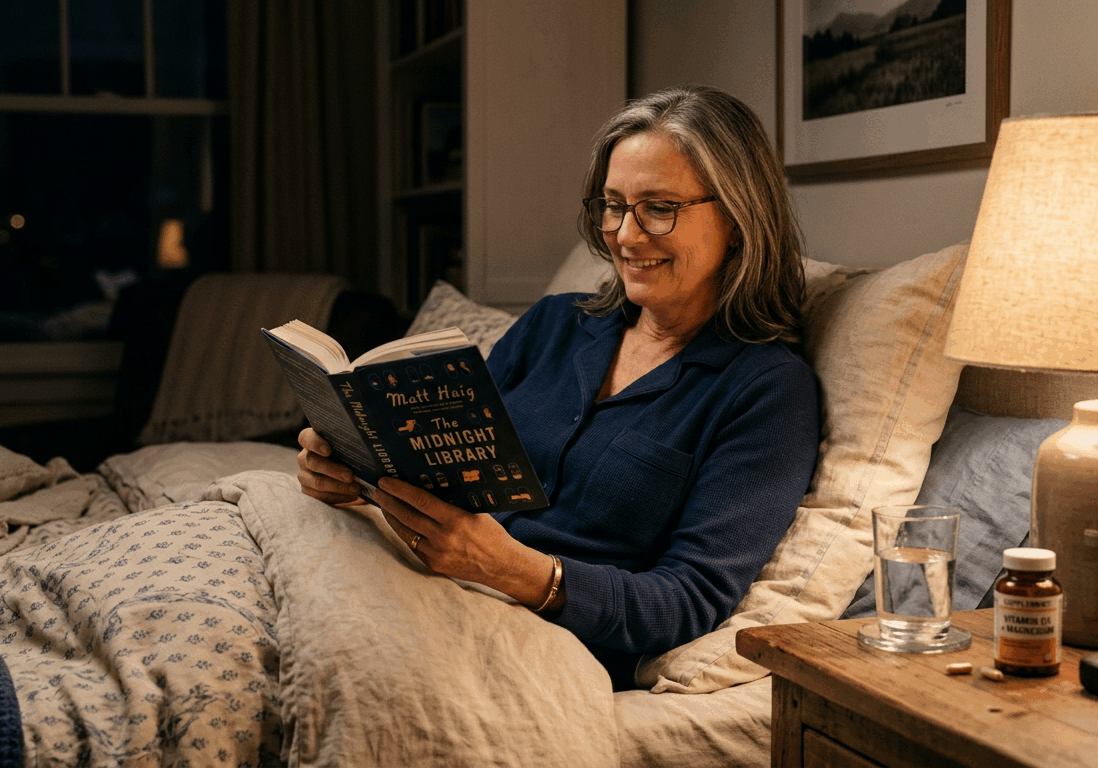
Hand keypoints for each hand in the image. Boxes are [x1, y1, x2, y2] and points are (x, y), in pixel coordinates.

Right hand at [296, 427, 363, 505]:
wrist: (349, 473)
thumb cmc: (351, 454)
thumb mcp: (351, 445)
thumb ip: (353, 440)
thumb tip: (370, 439)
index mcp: (312, 440)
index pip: (306, 437)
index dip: (315, 443)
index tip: (328, 451)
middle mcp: (304, 457)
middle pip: (313, 461)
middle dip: (333, 470)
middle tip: (350, 476)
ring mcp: (304, 474)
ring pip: (317, 482)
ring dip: (338, 487)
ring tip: (357, 489)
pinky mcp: (308, 490)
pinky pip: (319, 496)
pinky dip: (337, 497)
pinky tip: (352, 496)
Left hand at [373, 477, 556, 607]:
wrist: (501, 567)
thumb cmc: (492, 535)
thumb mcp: (476, 511)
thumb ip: (454, 501)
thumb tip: (431, 484)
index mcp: (456, 520)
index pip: (420, 501)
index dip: (400, 490)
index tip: (387, 481)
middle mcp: (443, 538)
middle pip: (407, 516)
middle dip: (389, 501)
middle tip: (379, 490)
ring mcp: (436, 553)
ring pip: (405, 532)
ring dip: (391, 516)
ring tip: (383, 504)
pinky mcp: (433, 565)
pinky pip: (412, 545)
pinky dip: (403, 532)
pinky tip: (398, 523)